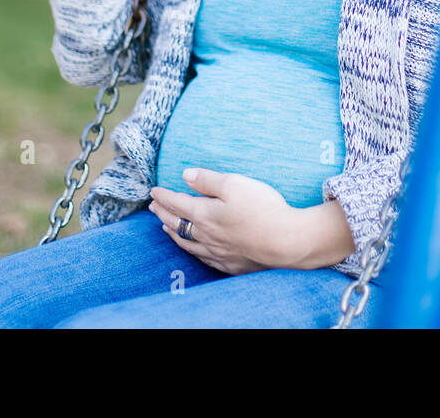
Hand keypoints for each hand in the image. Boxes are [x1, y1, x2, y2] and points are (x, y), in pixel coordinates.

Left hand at [148, 169, 300, 274]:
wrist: (285, 242)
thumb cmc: (262, 209)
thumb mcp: (234, 184)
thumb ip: (207, 180)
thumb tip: (186, 175)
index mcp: (204, 214)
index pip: (177, 203)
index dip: (163, 196)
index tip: (153, 191)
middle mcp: (206, 236)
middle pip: (177, 224)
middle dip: (163, 213)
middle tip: (153, 207)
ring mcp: (217, 252)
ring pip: (187, 243)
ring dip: (173, 233)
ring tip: (165, 227)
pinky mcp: (230, 264)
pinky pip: (203, 258)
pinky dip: (192, 251)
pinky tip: (194, 250)